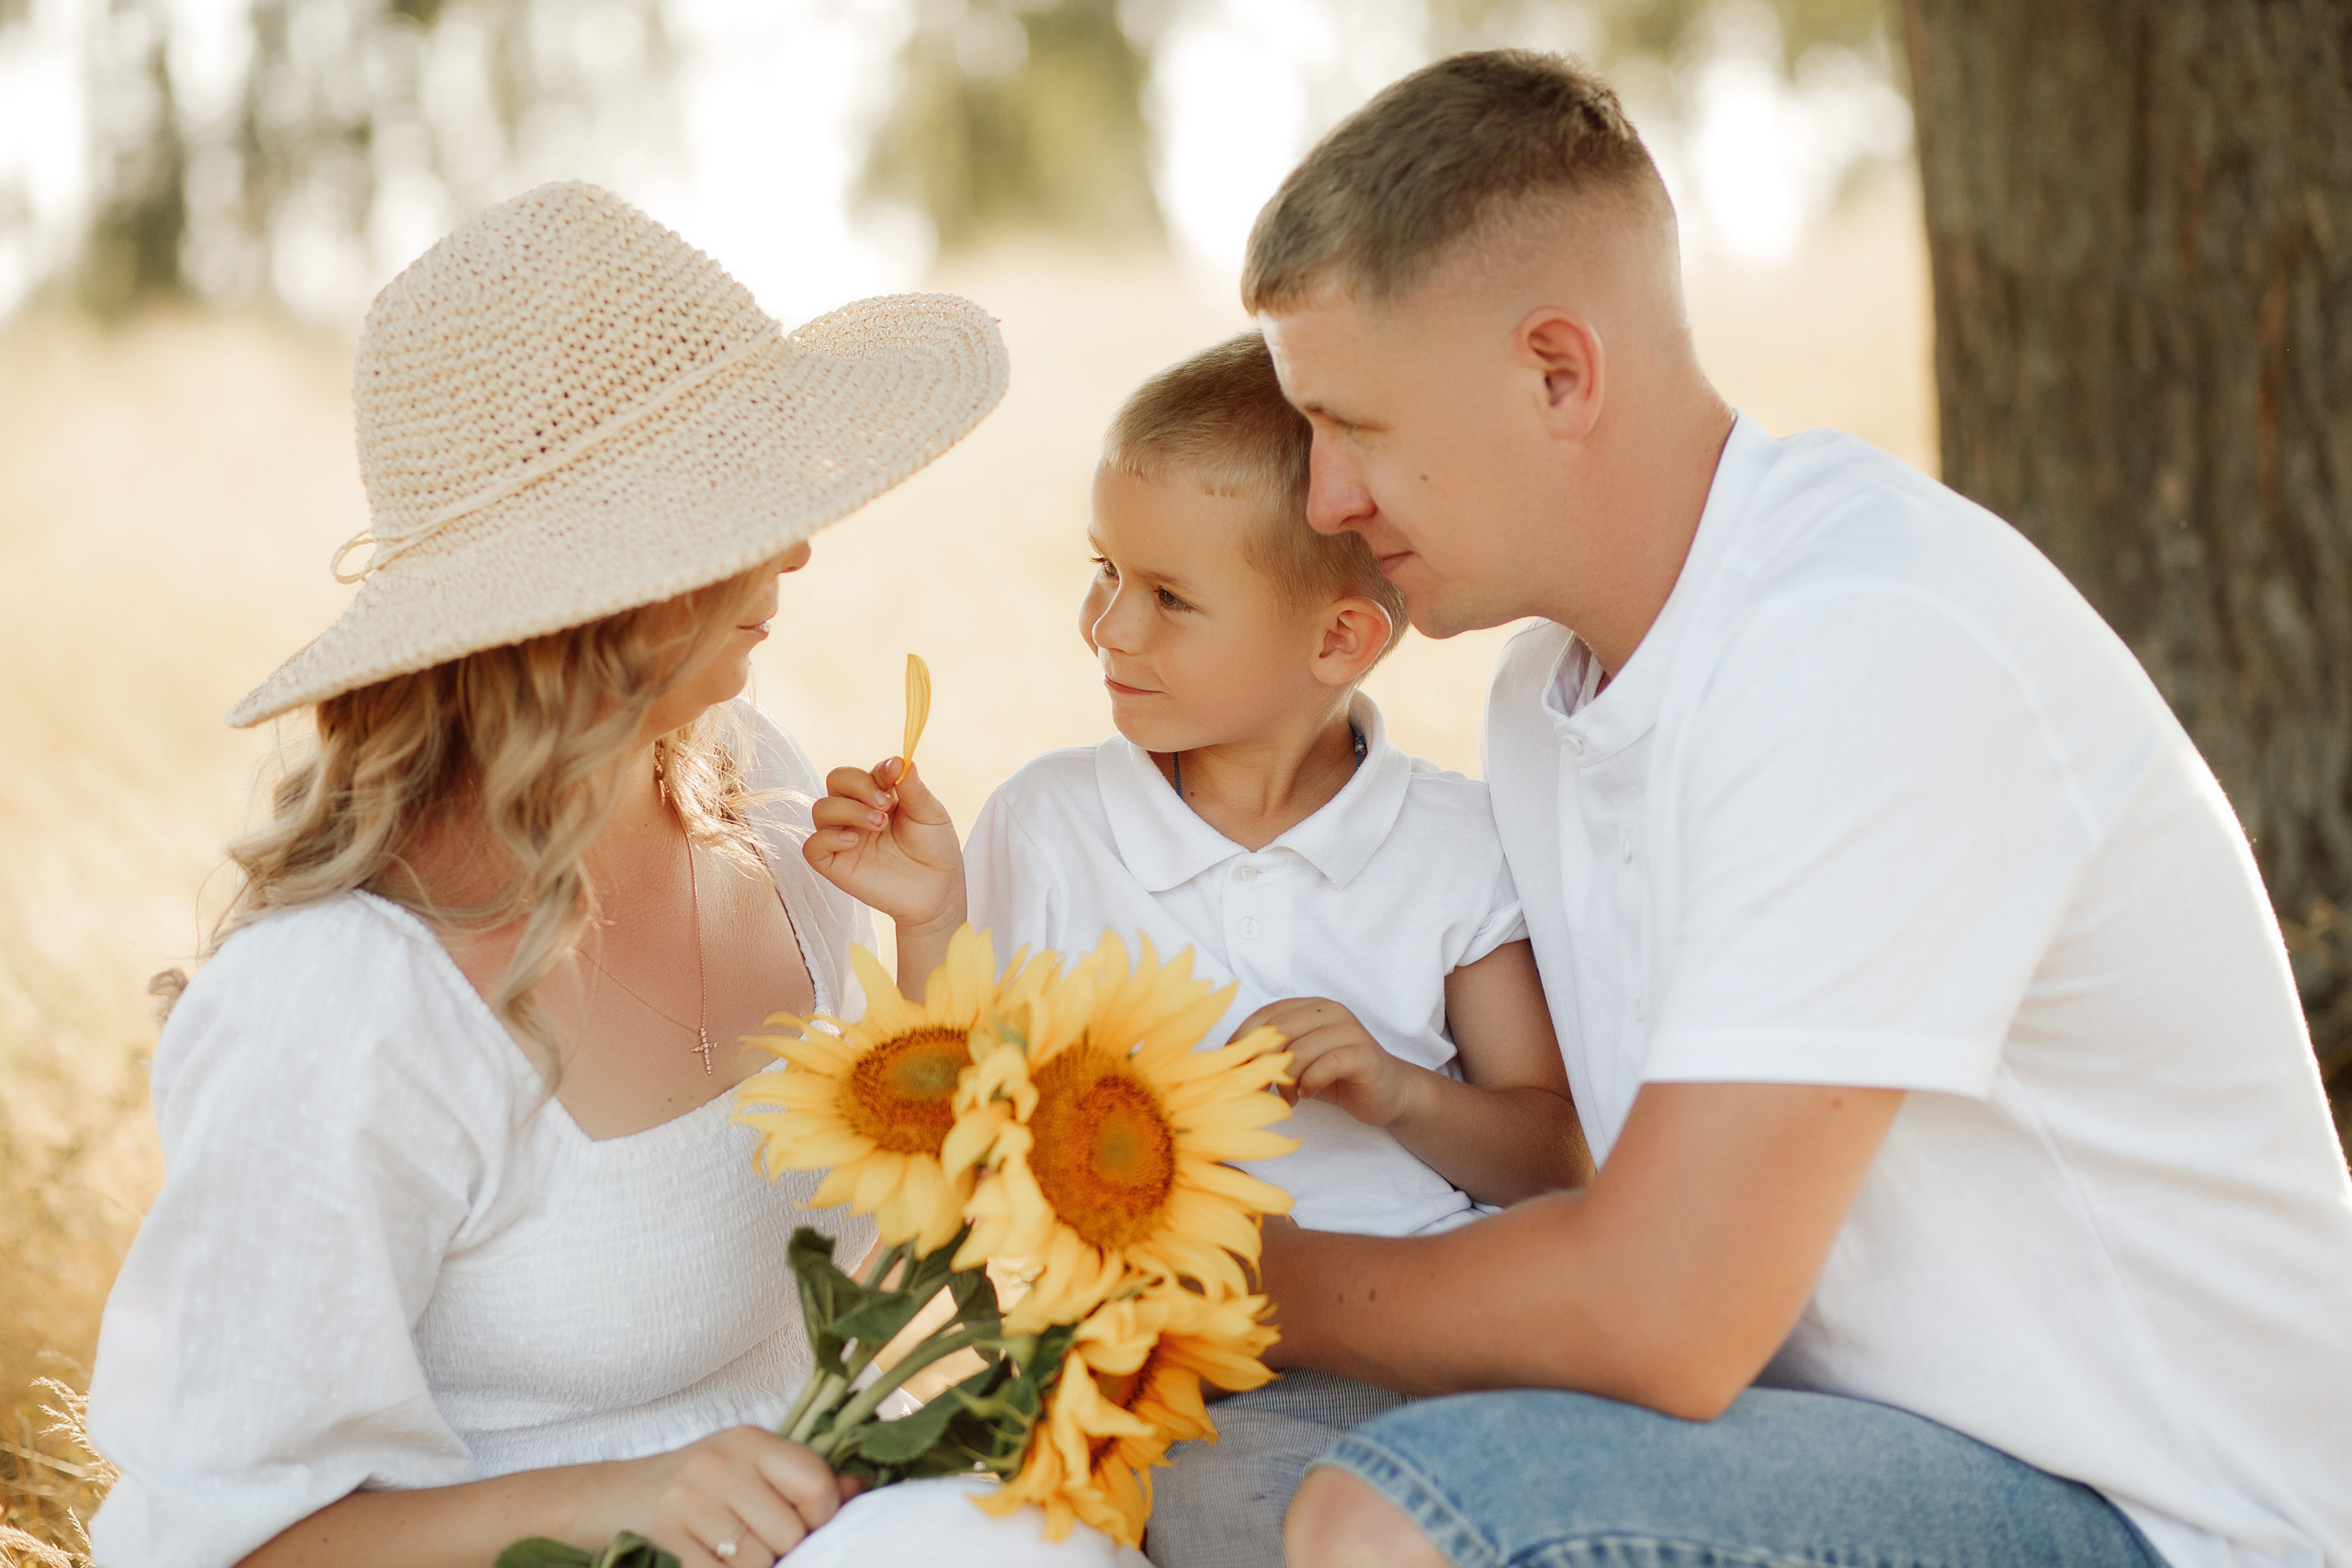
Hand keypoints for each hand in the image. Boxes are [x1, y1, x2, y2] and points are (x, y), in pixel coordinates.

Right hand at [576, 1427, 857, 1567]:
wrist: (614, 1498)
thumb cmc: (697, 1484)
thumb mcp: (749, 1467)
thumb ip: (802, 1477)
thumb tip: (859, 1488)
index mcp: (752, 1441)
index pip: (816, 1485)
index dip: (823, 1517)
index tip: (809, 1525)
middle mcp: (723, 1462)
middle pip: (790, 1533)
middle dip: (785, 1550)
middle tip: (765, 1543)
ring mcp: (692, 1498)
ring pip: (758, 1561)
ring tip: (737, 1552)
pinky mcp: (668, 1533)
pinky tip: (716, 1561)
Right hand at [804, 757, 964, 932]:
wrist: (938, 891)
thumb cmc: (934, 850)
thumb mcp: (929, 814)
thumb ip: (912, 788)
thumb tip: (900, 760)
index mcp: (878, 796)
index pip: (864, 772)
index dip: (877, 770)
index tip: (895, 771)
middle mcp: (855, 813)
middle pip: (836, 781)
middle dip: (859, 786)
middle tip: (886, 805)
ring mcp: (844, 837)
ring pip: (821, 809)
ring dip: (849, 810)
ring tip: (879, 824)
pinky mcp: (835, 864)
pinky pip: (812, 846)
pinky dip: (827, 838)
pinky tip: (853, 840)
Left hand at [1233, 997, 1417, 1127]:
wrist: (1389, 1092)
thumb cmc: (1337, 1076)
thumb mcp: (1299, 1061)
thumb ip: (1273, 1054)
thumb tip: (1230, 1063)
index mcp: (1311, 1007)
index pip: (1267, 1014)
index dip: (1243, 1038)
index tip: (1230, 1064)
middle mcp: (1330, 1012)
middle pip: (1279, 1031)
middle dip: (1261, 1063)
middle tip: (1256, 1089)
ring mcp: (1350, 1031)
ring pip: (1300, 1050)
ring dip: (1286, 1081)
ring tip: (1289, 1098)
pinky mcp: (1364, 1054)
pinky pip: (1325, 1065)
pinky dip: (1310, 1083)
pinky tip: (1309, 1094)